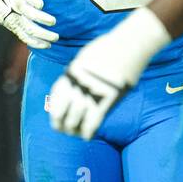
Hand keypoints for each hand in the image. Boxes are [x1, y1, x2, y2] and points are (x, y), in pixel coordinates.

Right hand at [0, 0, 62, 49]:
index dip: (33, 0)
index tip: (41, 4)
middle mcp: (17, 7)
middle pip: (27, 14)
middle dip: (40, 18)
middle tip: (53, 21)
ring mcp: (16, 19)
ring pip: (27, 28)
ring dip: (41, 34)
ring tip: (55, 38)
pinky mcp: (16, 29)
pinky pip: (25, 38)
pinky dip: (35, 43)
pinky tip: (47, 45)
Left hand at [48, 7, 171, 140]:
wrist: (128, 46)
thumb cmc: (110, 48)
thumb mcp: (86, 58)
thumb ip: (78, 73)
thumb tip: (76, 84)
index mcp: (70, 74)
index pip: (55, 99)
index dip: (55, 112)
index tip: (58, 117)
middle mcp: (75, 86)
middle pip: (60, 114)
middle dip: (62, 125)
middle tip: (68, 129)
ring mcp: (88, 94)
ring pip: (73, 122)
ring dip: (74, 131)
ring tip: (77, 133)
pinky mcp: (104, 102)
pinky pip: (91, 125)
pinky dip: (87, 133)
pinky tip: (88, 135)